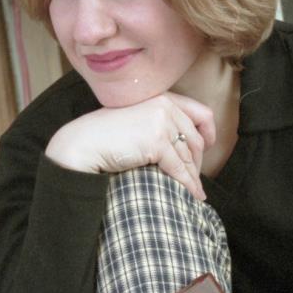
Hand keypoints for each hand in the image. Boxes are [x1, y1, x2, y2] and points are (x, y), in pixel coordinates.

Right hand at [45, 93, 214, 199]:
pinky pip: (180, 168)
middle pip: (196, 138)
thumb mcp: (136, 121)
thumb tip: (185, 150)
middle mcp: (165, 106)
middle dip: (198, 162)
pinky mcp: (157, 141)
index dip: (209, 132)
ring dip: (193, 177)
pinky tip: (192, 195)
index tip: (209, 146)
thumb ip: (159, 124)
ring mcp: (162, 122)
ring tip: (195, 192)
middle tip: (196, 179)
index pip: (200, 113)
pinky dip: (188, 184)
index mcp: (161, 97)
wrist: (83, 143)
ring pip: (189, 156)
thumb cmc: (104, 136)